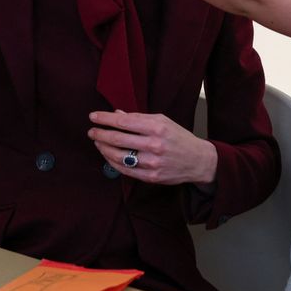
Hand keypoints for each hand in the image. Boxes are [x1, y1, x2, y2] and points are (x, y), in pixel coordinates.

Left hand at [88, 110, 217, 185]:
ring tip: (98, 143)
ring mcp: (152, 162)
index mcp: (157, 127)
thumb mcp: (163, 121)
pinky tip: (108, 156)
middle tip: (91, 131)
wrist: (198, 161)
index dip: (105, 119)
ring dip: (104, 149)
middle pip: (118, 139)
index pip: (124, 121)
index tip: (93, 116)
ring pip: (118, 156)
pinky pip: (125, 170)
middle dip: (100, 134)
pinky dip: (113, 162)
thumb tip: (117, 113)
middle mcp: (154, 145)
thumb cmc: (179, 138)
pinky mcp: (151, 176)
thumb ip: (139, 118)